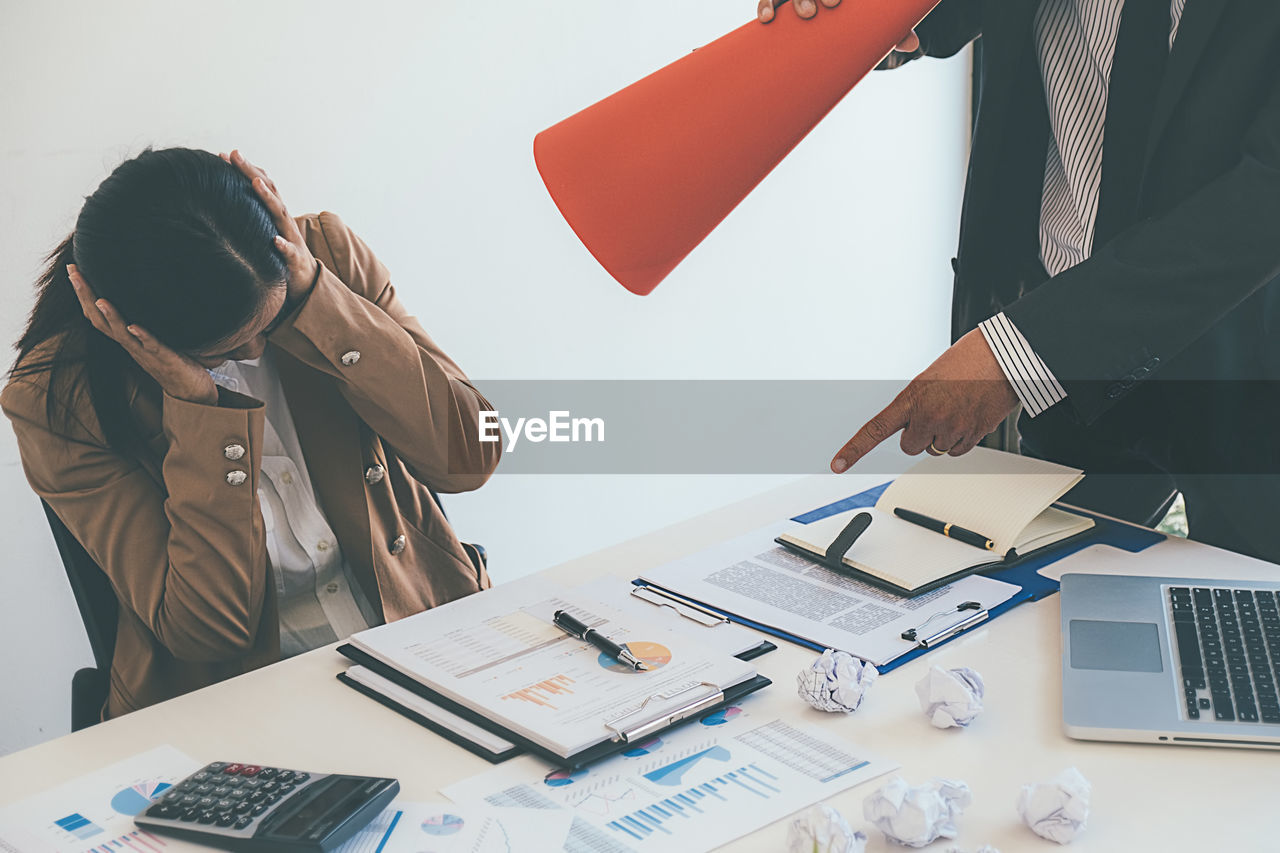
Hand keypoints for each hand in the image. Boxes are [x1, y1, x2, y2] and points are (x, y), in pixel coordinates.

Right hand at [69, 265, 218, 405]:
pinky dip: (142, 336)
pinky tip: (134, 326)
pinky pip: (151, 346)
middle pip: (100, 321)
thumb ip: (141, 320)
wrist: (189, 390)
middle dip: (86, 297)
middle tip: (74, 273)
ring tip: (99, 299)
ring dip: (111, 317)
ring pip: (122, 335)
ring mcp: (146, 352)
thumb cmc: (171, 360)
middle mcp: (130, 345)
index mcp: (126, 338)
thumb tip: (140, 293)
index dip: (82, 294)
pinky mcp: (164, 358)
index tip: (73, 269)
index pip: (97, 315)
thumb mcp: (151, 337)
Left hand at [222, 149, 317, 302]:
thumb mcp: (266, 228)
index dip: (245, 168)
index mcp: (275, 212)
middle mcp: (283, 220)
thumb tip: (224, 198)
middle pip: (270, 191)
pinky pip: (289, 252)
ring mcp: (291, 238)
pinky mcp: (295, 259)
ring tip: (255, 183)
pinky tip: (274, 240)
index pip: (262, 184)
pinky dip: (283, 245)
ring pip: (280, 214)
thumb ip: (253, 212)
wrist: (306, 280)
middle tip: (235, 155)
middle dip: (252, 171)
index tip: (225, 155)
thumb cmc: (280, 252)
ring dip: (269, 198)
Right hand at [756, 0, 921, 52]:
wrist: (839, 10)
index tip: (837, 4)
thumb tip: (913, 46)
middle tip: (830, 6)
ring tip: (798, 15)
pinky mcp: (782, 0)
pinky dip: (766, 6)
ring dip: (787, 0)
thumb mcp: (874, 19)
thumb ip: (894, 28)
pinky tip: (766, 20)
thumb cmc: (859, 14)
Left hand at [830, 329, 1019, 471]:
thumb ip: (916, 403)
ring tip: (958, 407)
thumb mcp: (931, 378)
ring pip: (936, 449)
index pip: (876, 429)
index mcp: (912, 397)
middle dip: (919, 434)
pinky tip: (969, 416)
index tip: (837, 464)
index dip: (854, 449)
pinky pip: (957, 451)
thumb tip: (911, 424)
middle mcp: (929, 416)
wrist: (1005, 357)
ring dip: (943, 435)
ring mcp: (951, 427)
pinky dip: (961, 438)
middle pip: (910, 447)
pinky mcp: (973, 436)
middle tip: (936, 411)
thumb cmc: (969, 360)